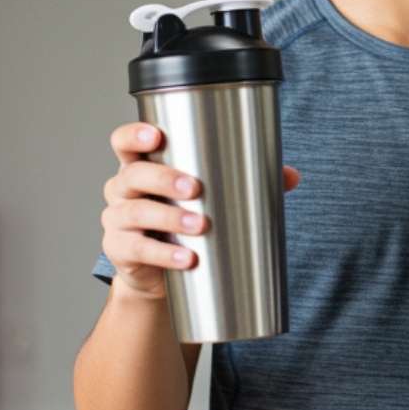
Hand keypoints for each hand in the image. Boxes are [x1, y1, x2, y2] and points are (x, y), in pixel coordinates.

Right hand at [101, 121, 299, 299]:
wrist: (159, 275)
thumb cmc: (181, 221)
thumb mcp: (207, 197)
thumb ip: (247, 181)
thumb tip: (291, 175)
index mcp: (140, 166)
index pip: (123, 141)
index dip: (134, 134)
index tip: (157, 135)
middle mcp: (122, 189)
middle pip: (134, 175)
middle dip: (164, 178)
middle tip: (195, 188)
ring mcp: (117, 221)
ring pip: (136, 213)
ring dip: (169, 218)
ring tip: (199, 225)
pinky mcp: (120, 252)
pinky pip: (139, 250)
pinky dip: (165, 255)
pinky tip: (188, 259)